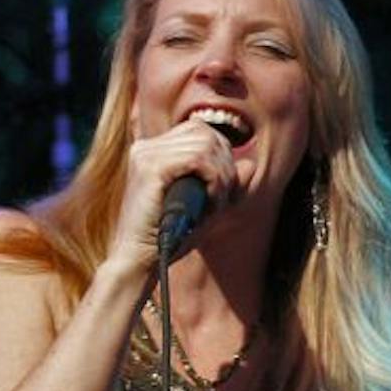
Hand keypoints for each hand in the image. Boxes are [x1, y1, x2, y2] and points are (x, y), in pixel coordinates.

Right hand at [111, 118, 238, 272]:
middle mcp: (147, 147)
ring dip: (221, 176)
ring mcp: (146, 155)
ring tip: (215, 204)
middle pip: (206, 133)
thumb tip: (250, 164)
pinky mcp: (150, 168)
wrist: (139, 259)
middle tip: (221, 198)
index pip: (201, 130)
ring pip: (205, 144)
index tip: (223, 189)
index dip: (222, 156)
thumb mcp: (207, 207)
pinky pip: (198, 160)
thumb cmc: (171, 236)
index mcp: (154, 151)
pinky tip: (211, 202)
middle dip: (226, 166)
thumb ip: (228, 184)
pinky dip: (214, 181)